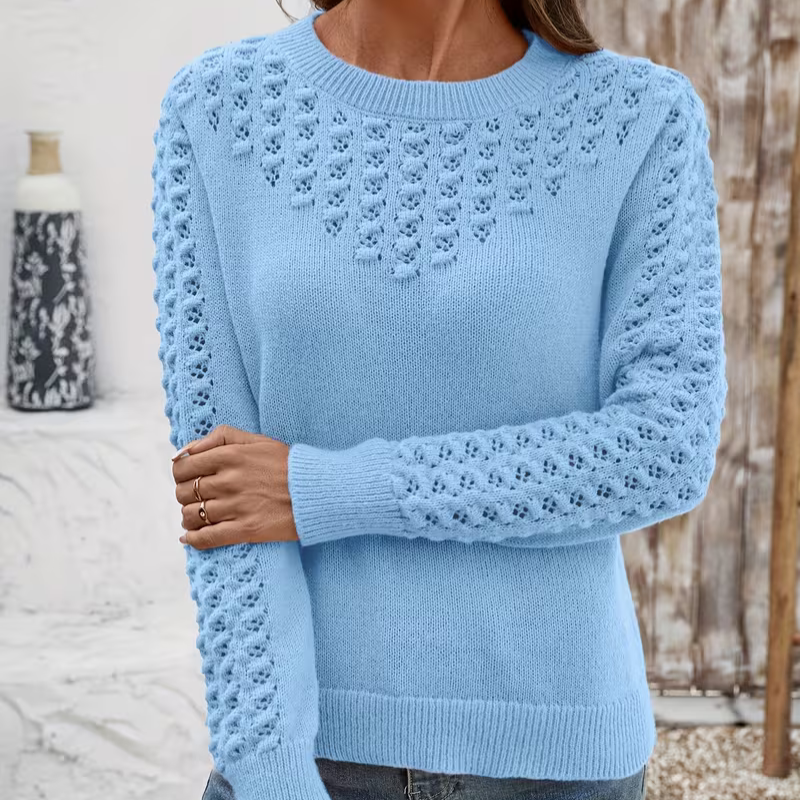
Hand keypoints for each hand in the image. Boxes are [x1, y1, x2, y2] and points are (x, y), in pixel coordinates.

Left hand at [171, 425, 298, 548]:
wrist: (317, 490)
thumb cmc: (287, 464)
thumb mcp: (257, 440)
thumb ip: (220, 436)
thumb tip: (184, 452)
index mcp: (230, 456)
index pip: (183, 467)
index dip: (180, 474)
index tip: (187, 478)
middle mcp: (229, 480)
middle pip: (184, 492)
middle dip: (184, 495)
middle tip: (196, 497)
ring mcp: (236, 506)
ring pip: (192, 515)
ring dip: (189, 517)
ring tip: (197, 516)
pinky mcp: (245, 529)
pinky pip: (206, 538)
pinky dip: (193, 539)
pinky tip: (190, 538)